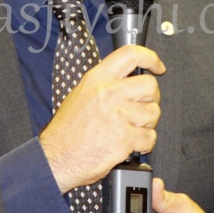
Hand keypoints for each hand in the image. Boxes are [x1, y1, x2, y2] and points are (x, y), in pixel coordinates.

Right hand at [39, 44, 164, 192]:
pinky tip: (130, 144)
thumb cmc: (66, 131)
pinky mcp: (125, 138)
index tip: (157, 67)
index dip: (150, 58)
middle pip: (149, 86)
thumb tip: (128, 80)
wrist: (56, 157)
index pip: (130, 55)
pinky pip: (150, 137)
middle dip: (151, 99)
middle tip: (142, 108)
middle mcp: (108, 93)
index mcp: (97, 79)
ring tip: (131, 129)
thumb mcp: (80, 94)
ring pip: (153, 113)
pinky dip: (144, 144)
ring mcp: (118, 115)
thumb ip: (105, 84)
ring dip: (147, 124)